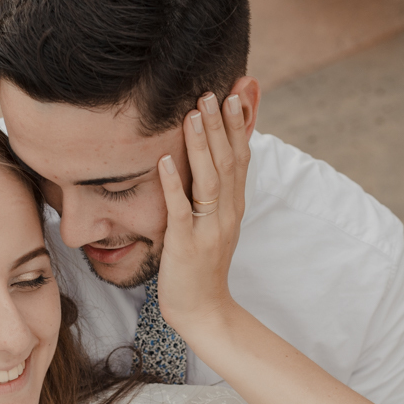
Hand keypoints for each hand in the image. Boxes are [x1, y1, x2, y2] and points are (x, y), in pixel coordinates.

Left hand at [155, 91, 249, 331]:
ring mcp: (208, 229)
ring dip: (200, 145)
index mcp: (234, 207)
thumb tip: (215, 164)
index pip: (240, 158)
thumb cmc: (203, 268)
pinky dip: (172, 184)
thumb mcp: (217, 226)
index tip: (234, 94)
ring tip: (192, 114)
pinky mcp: (186, 245)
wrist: (204, 311)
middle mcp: (226, 214)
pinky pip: (180, 210)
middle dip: (220, 125)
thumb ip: (218, 196)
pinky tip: (163, 161)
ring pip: (209, 179)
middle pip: (228, 161)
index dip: (238, 126)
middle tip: (211, 92)